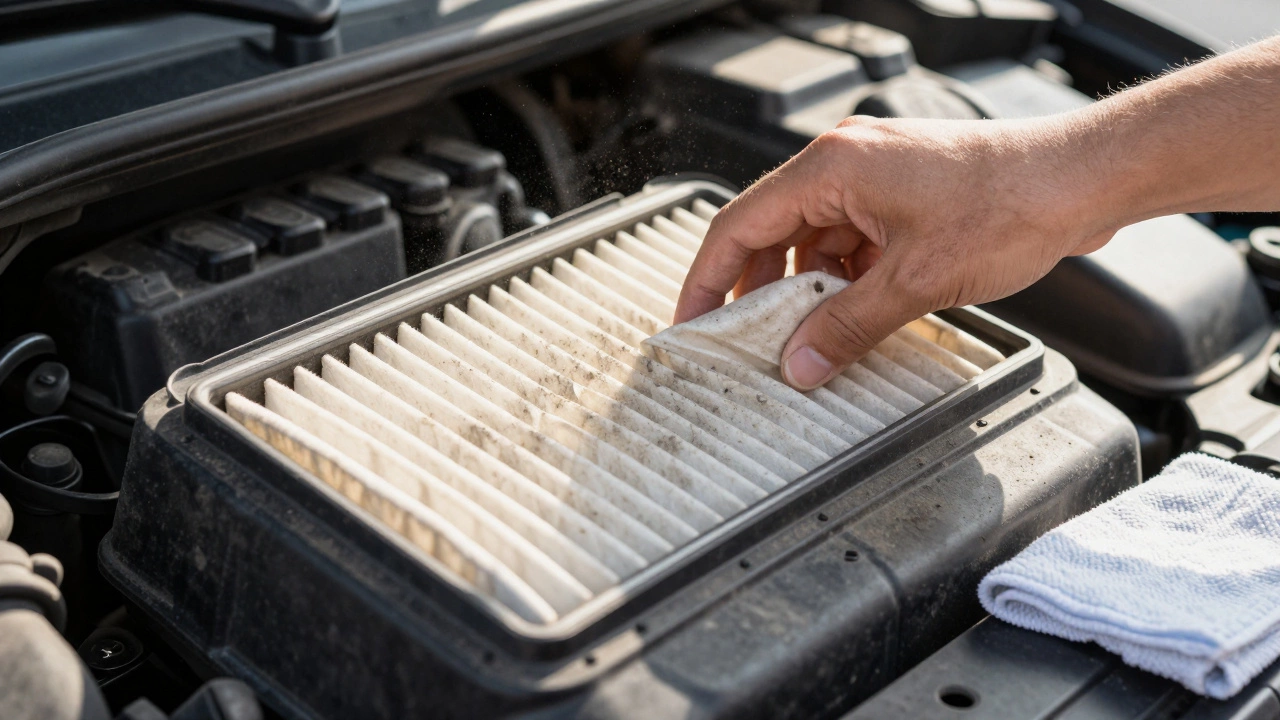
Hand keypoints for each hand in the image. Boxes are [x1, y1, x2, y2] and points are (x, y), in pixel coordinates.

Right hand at [674, 114, 1118, 389]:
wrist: (1083, 180)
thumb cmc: (1011, 201)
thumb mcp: (916, 280)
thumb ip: (848, 326)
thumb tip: (801, 362)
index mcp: (830, 167)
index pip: (739, 225)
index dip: (707, 280)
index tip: (692, 323)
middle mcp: (845, 164)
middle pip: (771, 234)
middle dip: (757, 292)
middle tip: (746, 343)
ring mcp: (875, 178)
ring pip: (814, 243)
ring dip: (807, 291)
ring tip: (806, 339)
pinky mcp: (903, 196)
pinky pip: (852, 243)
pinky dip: (845, 282)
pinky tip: (851, 317)